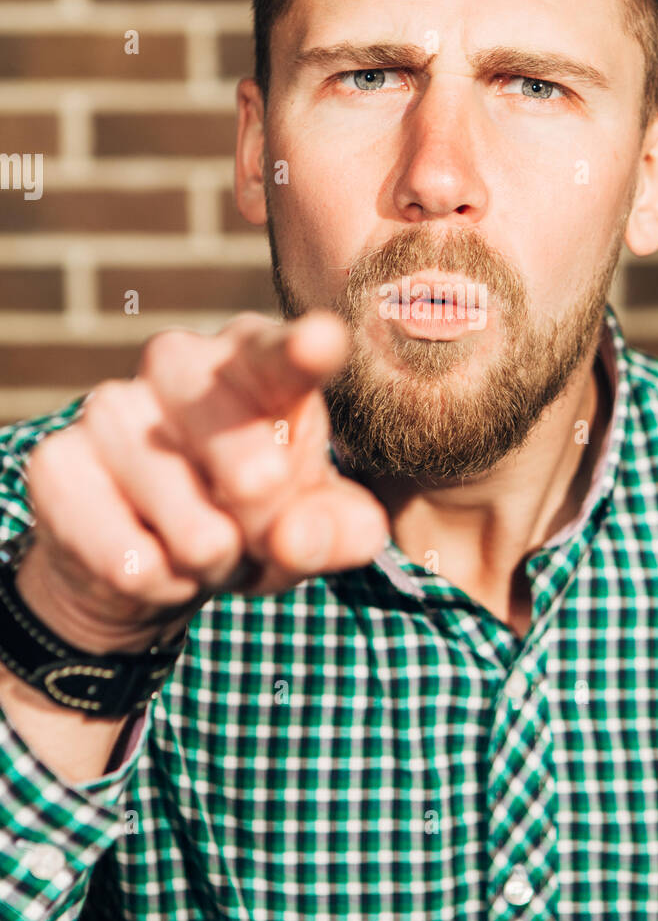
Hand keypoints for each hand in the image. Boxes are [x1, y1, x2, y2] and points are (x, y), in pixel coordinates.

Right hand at [19, 311, 389, 652]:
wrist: (151, 567)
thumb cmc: (255, 521)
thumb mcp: (313, 531)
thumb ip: (338, 531)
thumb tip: (296, 536)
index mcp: (256, 361)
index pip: (282, 351)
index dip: (303, 350)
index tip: (321, 342)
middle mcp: (179, 362)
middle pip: (223, 420)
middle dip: (255, 494)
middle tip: (267, 535)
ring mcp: (111, 405)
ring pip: (171, 494)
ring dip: (208, 552)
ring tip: (214, 555)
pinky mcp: (57, 460)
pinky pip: (119, 544)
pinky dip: (154, 578)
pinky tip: (157, 565)